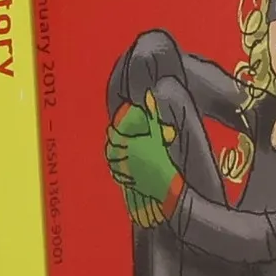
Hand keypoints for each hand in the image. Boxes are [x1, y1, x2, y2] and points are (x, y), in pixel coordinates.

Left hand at [104, 92, 178, 217]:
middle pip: (111, 148)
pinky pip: (117, 175)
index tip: (111, 128)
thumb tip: (149, 94)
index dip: (111, 131)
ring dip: (111, 157)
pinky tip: (116, 168)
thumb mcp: (157, 133)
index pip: (114, 135)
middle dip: (110, 144)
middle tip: (111, 141)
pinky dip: (115, 171)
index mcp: (130, 144)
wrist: (166, 180)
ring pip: (112, 162)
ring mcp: (125, 169)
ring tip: (111, 153)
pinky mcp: (127, 181)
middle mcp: (125, 157)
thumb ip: (152, 114)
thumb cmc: (161, 154)